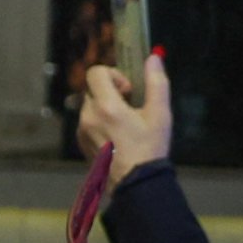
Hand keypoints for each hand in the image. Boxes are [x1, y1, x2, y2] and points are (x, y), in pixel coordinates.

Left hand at [77, 54, 175, 178]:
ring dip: (104, 108)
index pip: (96, 72)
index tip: (127, 90)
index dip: (113, 74)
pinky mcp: (82, 144)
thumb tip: (154, 57)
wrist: (136, 185)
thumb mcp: (160, 114)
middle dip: (109, 92)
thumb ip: (157, 82)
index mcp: (106, 107)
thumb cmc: (150, 150)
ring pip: (90, 106)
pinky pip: (87, 123)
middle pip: (93, 88)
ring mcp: (83, 132)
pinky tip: (116, 138)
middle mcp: (89, 117)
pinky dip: (99, 123)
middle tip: (128, 107)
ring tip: (123, 125)